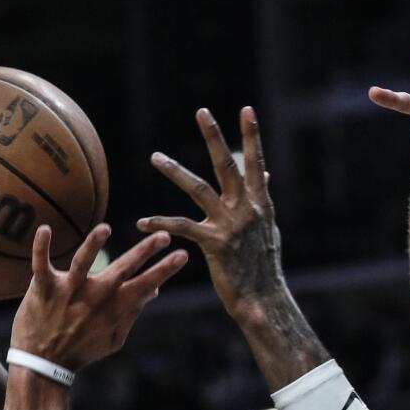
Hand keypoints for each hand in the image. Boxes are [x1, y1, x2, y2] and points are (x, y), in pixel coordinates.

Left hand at [10, 225, 187, 370]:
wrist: (45, 363)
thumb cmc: (82, 349)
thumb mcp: (114, 336)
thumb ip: (133, 311)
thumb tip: (154, 289)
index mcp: (114, 307)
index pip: (146, 284)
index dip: (165, 269)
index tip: (183, 254)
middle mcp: (95, 296)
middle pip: (123, 269)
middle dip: (145, 251)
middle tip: (164, 235)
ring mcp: (69, 291)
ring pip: (82, 262)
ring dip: (94, 245)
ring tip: (105, 229)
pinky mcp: (44, 288)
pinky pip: (41, 264)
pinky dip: (41, 247)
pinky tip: (46, 229)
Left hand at [137, 107, 279, 317]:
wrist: (263, 299)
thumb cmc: (263, 268)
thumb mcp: (267, 230)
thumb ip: (261, 200)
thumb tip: (264, 177)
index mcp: (260, 204)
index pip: (255, 163)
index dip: (252, 136)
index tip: (247, 110)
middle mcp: (247, 209)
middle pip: (228, 165)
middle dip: (215, 137)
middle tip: (202, 111)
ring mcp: (231, 225)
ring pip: (198, 189)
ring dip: (175, 171)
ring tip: (155, 156)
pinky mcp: (215, 243)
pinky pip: (182, 227)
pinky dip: (160, 223)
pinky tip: (141, 222)